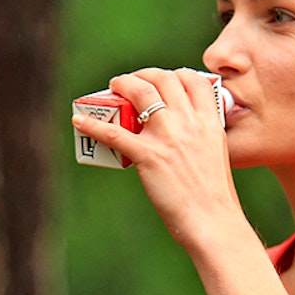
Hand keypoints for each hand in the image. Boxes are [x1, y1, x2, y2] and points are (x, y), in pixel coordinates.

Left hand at [71, 67, 243, 246]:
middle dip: (142, 75)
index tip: (161, 79)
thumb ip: (201, 137)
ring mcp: (167, 136)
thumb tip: (182, 137)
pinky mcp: (148, 156)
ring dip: (121, 85)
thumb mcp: (216, 153)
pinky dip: (92, 124)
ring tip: (112, 89)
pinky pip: (113, 133)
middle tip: (130, 83)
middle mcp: (188, 122)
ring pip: (139, 92)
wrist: (212, 220)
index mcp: (208, 121)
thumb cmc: (215, 196)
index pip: (191, 79)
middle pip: (162, 79)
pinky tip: (78, 120)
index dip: (172, 74)